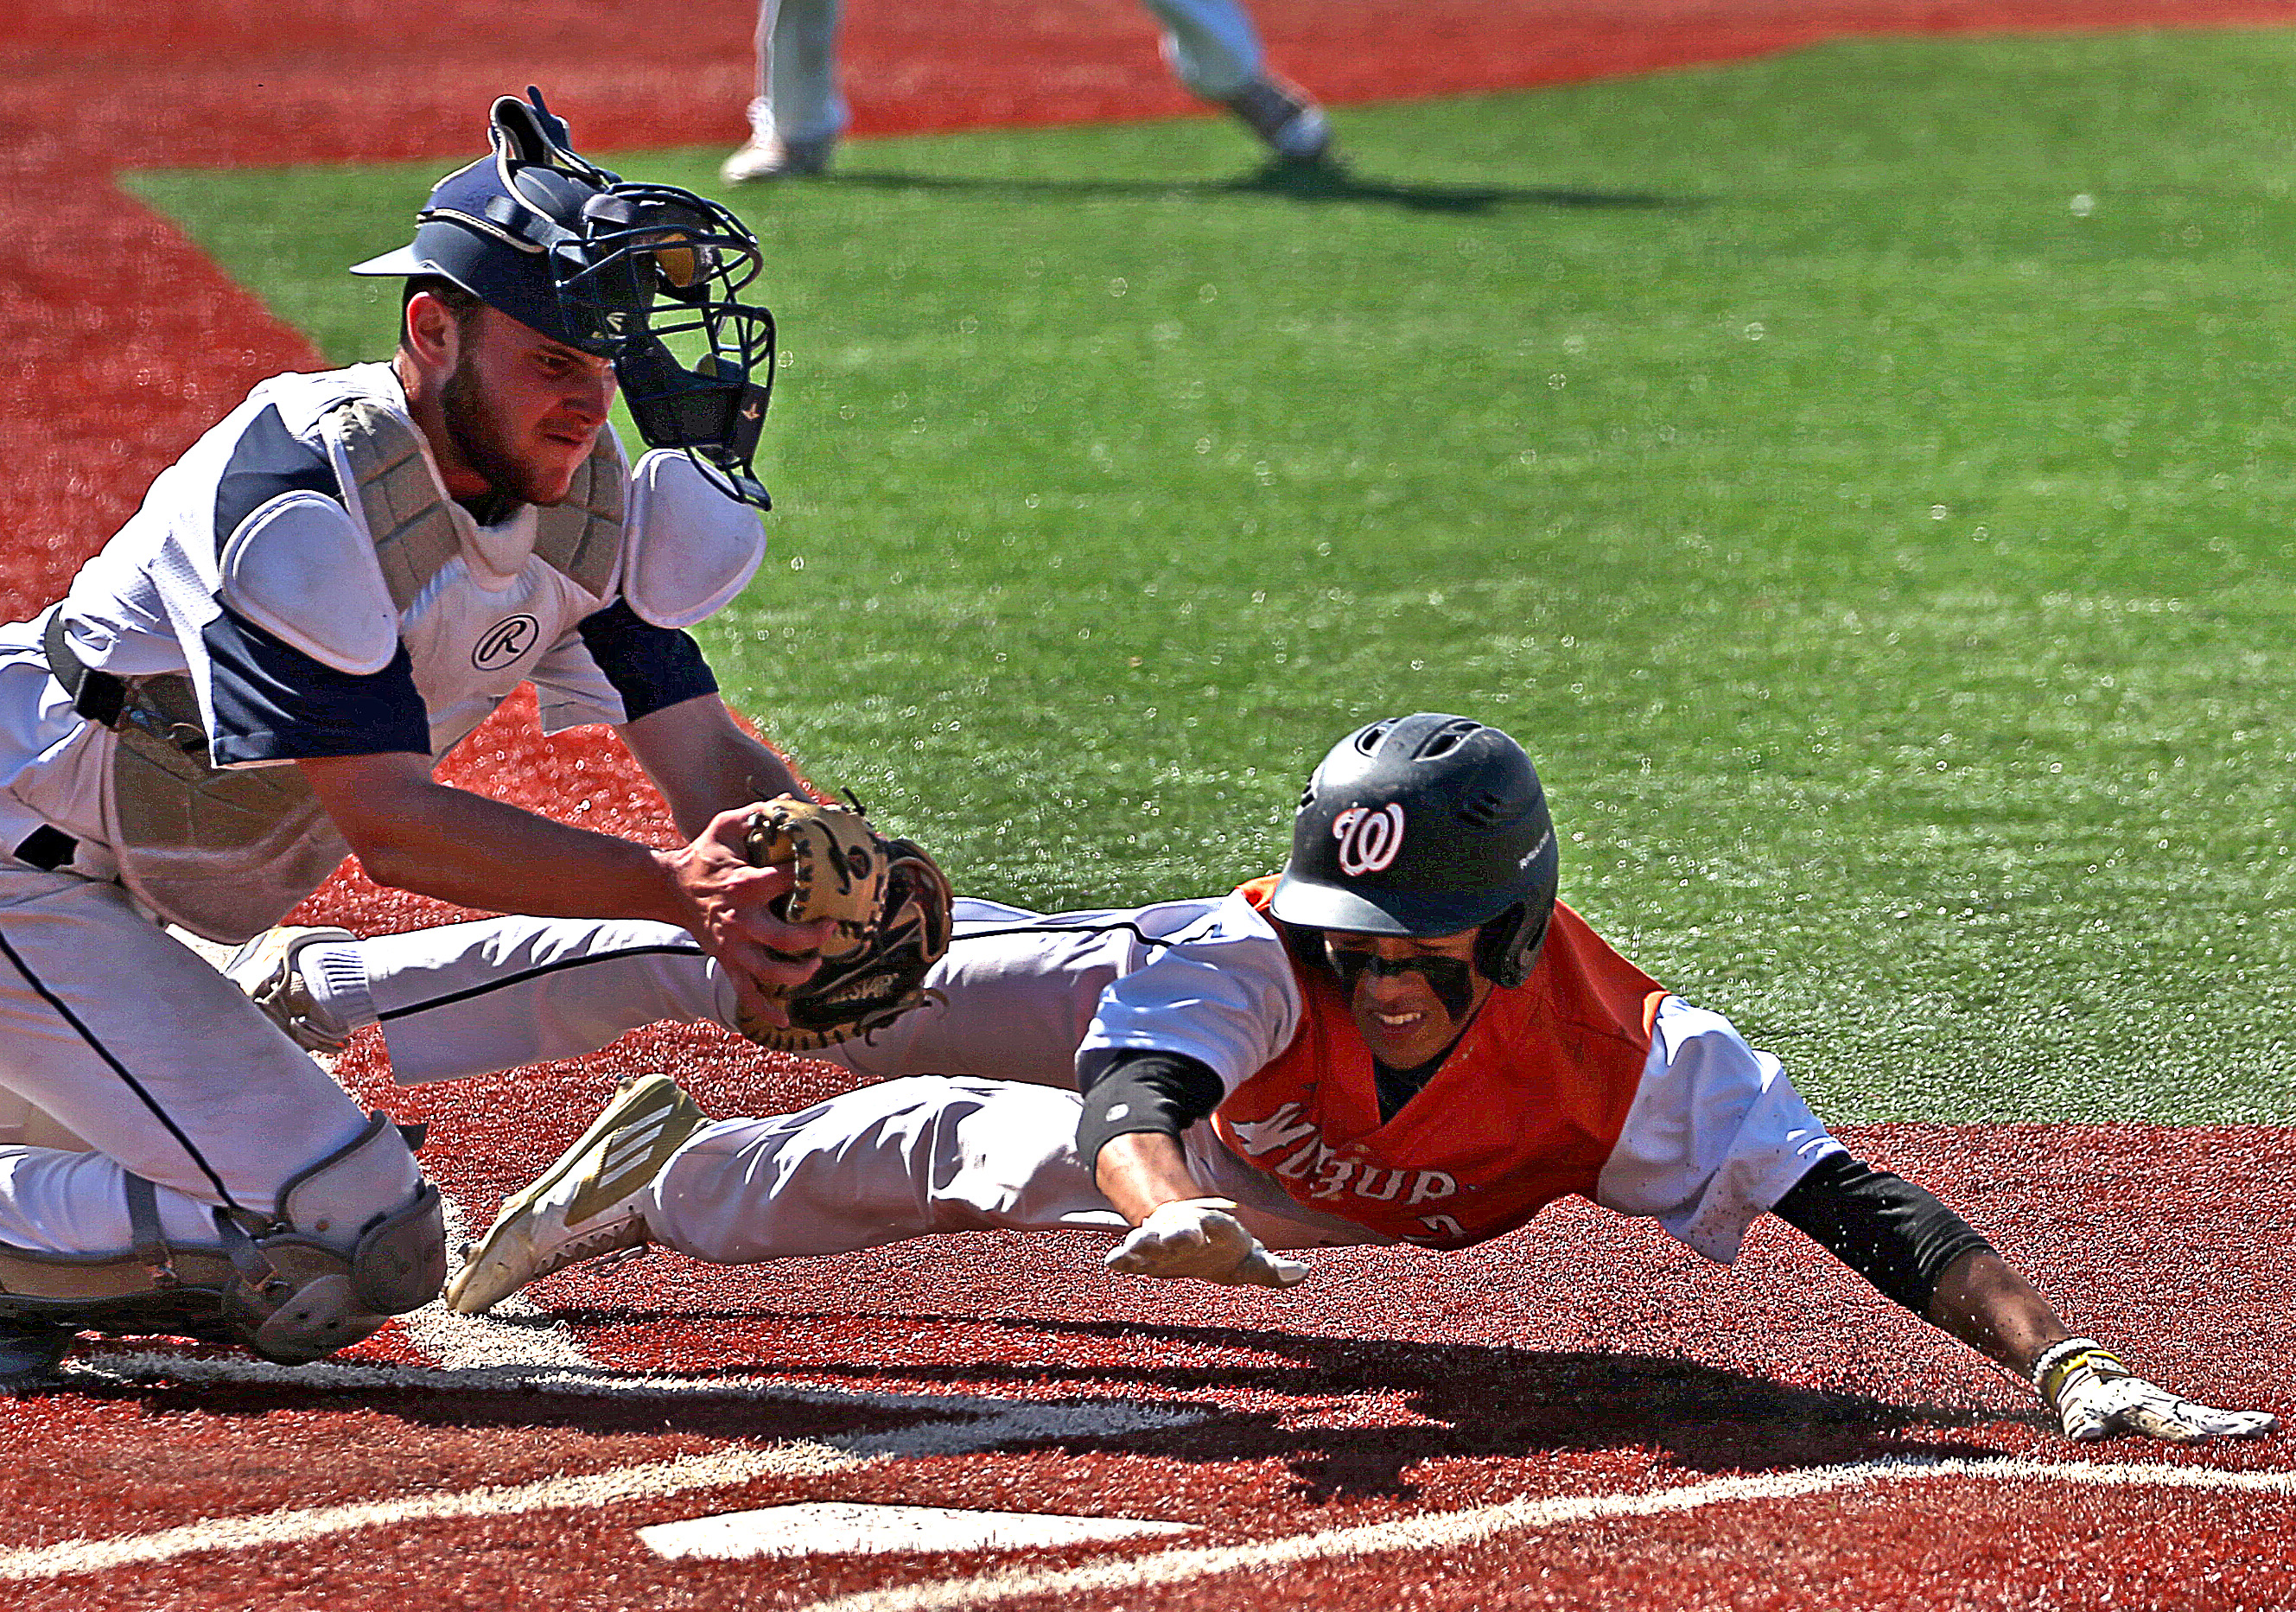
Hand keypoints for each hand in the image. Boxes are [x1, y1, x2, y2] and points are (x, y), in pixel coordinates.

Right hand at [661, 802, 835, 1026]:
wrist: (668, 887)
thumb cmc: (705, 854)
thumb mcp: (725, 826)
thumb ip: (756, 813)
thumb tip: (790, 800)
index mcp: (745, 884)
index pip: (787, 882)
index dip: (813, 879)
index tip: (838, 876)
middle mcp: (741, 919)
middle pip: (783, 939)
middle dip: (813, 938)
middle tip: (832, 927)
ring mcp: (733, 945)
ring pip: (768, 971)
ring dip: (796, 975)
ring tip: (814, 965)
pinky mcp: (727, 961)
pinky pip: (745, 992)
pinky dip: (764, 1009)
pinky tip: (785, 1020)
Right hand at [1104, 1198, 1307, 1288]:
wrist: (1189, 1234)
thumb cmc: (1223, 1248)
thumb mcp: (1249, 1259)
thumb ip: (1272, 1269)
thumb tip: (1304, 1272)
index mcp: (1213, 1229)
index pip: (1212, 1225)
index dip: (1205, 1227)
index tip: (1199, 1233)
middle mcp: (1185, 1231)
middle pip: (1177, 1231)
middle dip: (1173, 1235)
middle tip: (1169, 1239)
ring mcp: (1161, 1242)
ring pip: (1149, 1239)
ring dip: (1142, 1244)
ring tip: (1132, 1250)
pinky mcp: (1143, 1255)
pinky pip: (1129, 1256)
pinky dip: (1121, 1259)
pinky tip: (1114, 1263)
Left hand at [2034, 1338, 2278, 1442]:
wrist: (2090, 1380)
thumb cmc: (2087, 1406)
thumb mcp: (2080, 1416)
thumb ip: (2084, 1426)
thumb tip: (2083, 1435)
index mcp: (2139, 1409)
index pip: (2164, 1424)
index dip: (2181, 1431)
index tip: (2201, 1439)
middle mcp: (2163, 1405)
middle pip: (2198, 1418)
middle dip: (2224, 1427)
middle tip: (2254, 1432)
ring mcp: (2177, 1407)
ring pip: (2212, 1417)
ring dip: (2240, 1423)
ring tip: (2269, 1426)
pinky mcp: (2185, 1412)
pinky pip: (2214, 1417)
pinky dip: (2238, 1421)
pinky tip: (2267, 1425)